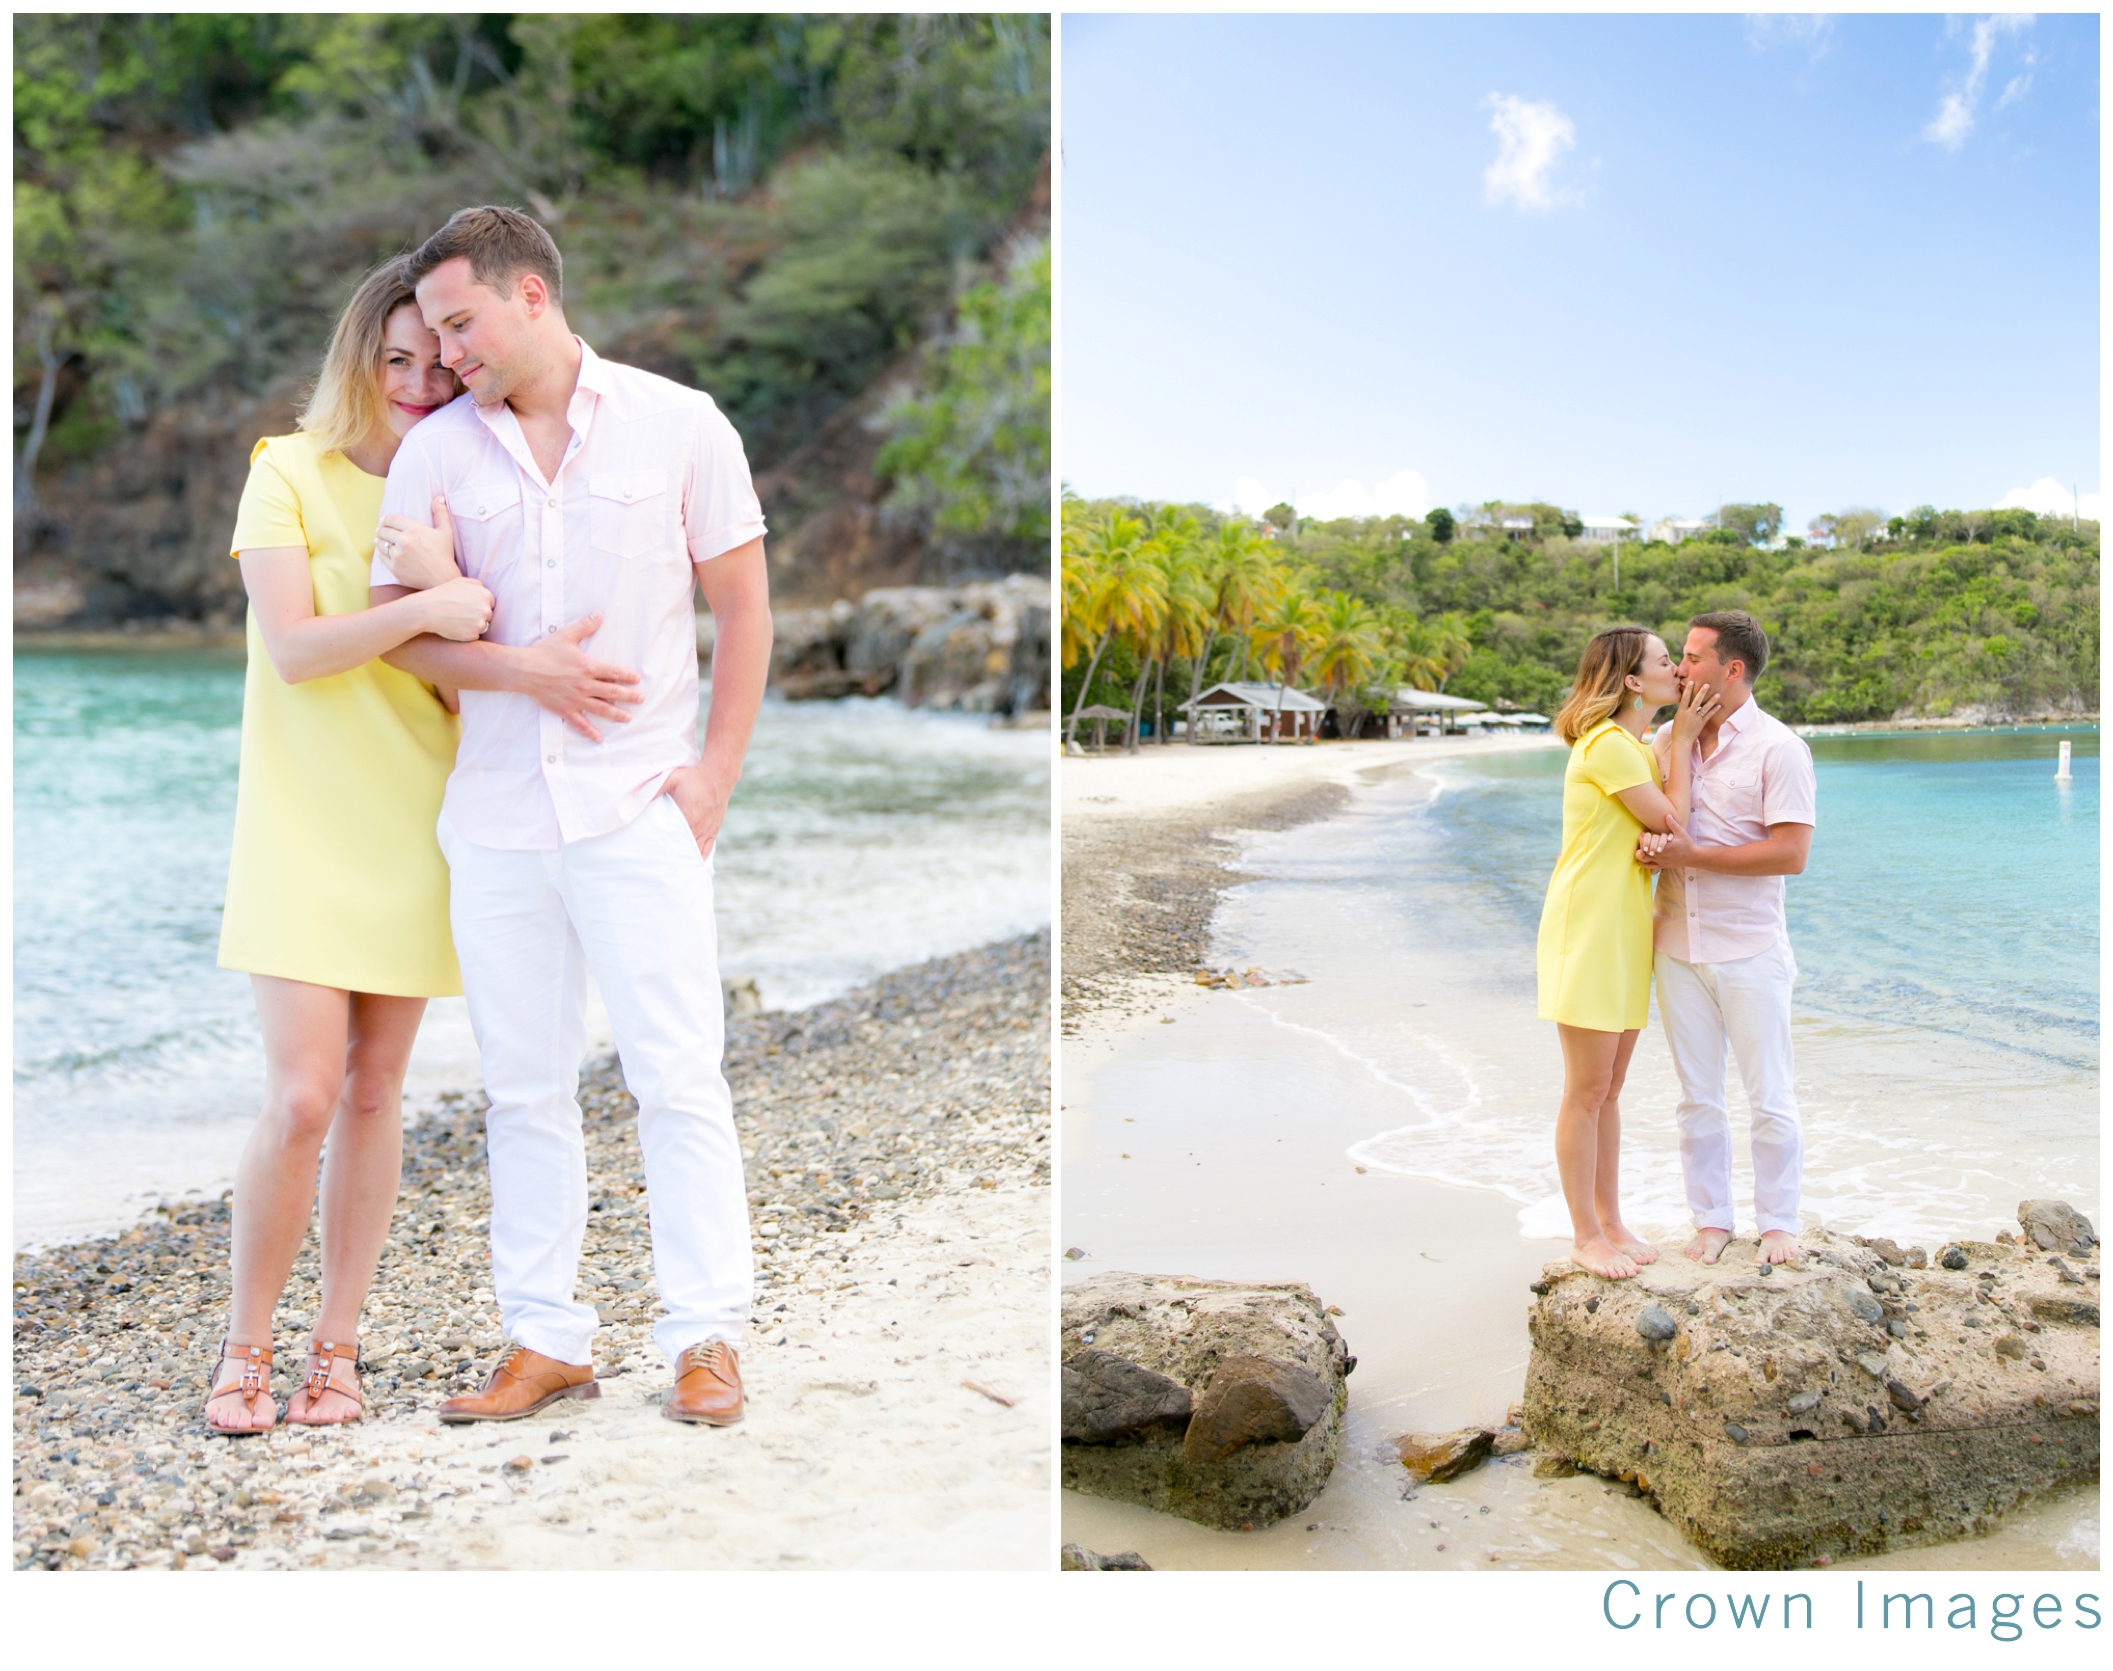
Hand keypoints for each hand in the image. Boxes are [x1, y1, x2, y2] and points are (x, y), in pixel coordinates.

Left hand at [376, 496, 461, 589]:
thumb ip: (441, 513)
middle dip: (381, 529)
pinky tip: (384, 551)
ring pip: (380, 543)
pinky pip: (381, 557)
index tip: (385, 521)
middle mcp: (404, 541)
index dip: (386, 519)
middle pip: (383, 530)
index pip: (391, 519)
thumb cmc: (445, 554)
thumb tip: (439, 497)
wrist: (443, 579)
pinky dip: (381, 553)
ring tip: (380, 540)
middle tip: (381, 530)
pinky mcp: (394, 568)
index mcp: (414, 530)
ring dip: (379, 540)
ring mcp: (398, 555)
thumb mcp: (446, 532)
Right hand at [419, 576, 494, 642]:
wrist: (428, 610)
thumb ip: (476, 584)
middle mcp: (486, 609)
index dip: (479, 605)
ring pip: (482, 627)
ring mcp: (480, 623)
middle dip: (478, 616)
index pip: (491, 603)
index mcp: (485, 595)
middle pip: (488, 616)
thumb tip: (485, 588)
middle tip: (462, 614)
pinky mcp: (473, 634)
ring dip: (473, 625)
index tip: (469, 606)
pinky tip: (455, 627)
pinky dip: (467, 634)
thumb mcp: (460, 582)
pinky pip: (474, 636)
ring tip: (458, 620)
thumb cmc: (443, 594)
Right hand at [511, 613, 642, 740]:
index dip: (627, 676)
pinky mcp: (564, 710)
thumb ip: (585, 626)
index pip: (613, 672)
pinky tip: (600, 738)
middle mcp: (584, 685)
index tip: (637, 680)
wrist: (523, 670)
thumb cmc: (544, 652)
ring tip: (628, 717)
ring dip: (616, 714)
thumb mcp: (566, 636)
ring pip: (601, 709)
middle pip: (613, 692)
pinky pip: (580, 724)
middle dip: (629, 696)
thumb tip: (599, 613)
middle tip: (641, 699)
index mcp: (587, 667)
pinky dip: (590, 731)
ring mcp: (575, 699)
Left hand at [658, 762, 730, 857]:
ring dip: (685, 857)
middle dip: (673, 857)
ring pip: (696, 852)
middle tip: (661, 865)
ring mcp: (707, 830)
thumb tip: (636, 797)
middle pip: (683, 849)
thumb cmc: (693, 776)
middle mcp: (698, 827)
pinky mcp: (714, 829)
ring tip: (675, 866)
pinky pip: (707, 849)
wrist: (718, 775)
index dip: (663, 849)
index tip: (654, 856)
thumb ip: (655, 788)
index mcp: (686, 816)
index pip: (672, 839)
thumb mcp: (671, 778)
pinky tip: (691, 860)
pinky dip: (699, 856)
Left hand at [1636, 814, 1695, 870]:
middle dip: (1641, 844)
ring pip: (1646, 859)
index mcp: (1664, 847)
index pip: (1648, 844)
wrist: (1693, 857)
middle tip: (1640, 838)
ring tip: (1639, 847)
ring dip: (1641, 854)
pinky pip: (1651, 867)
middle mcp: (1661, 855)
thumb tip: (1667, 815)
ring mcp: (1661, 862)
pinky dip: (1644, 864)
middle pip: (1645, 851)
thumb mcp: (1681, 833)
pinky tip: (1640, 861)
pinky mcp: (1663, 866)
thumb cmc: (1687, 844)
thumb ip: (1673, 825)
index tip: (1642, 833)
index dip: (1643, 839)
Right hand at [1668, 676, 1720, 746]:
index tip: (1691, 682)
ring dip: (1712, 701)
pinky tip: (1719, 706)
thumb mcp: (1678, 717)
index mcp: (1681, 712)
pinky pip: (1709, 716)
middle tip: (1707, 684)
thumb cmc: (1678, 728)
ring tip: (1717, 694)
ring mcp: (1696, 719)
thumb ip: (1683, 708)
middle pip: (1696, 701)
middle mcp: (1689, 714)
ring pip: (1705, 708)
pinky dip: (1714, 710)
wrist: (1682, 740)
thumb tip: (1687, 700)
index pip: (1684, 698)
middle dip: (1702, 692)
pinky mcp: (1701, 723)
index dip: (1688, 690)